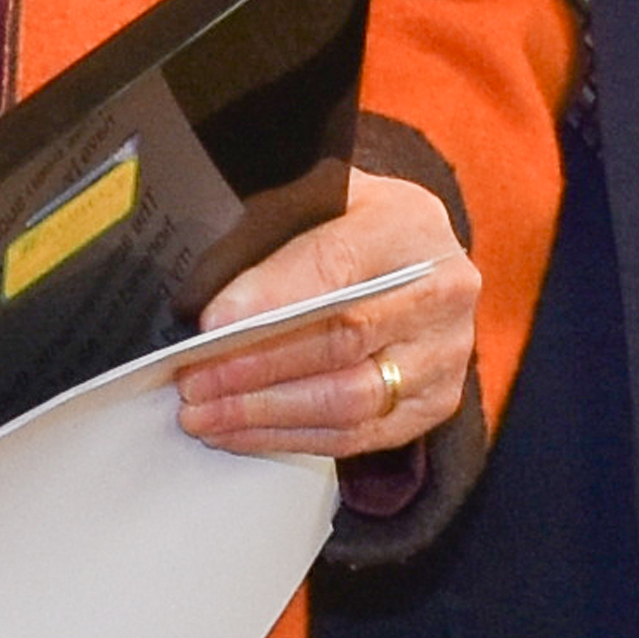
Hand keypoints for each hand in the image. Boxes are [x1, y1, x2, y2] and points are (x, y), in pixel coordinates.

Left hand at [174, 165, 474, 458]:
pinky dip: (290, 438)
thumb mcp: (313, 199)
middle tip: (194, 381)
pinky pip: (357, 435)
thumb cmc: (348, 224)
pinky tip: (241, 432)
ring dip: (266, 413)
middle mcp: (441, 291)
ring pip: (350, 400)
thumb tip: (206, 304)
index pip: (335, 264)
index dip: (271, 298)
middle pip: (343, 341)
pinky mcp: (435, 402)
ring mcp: (444, 354)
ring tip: (204, 414)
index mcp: (408, 223)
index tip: (212, 323)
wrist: (411, 254)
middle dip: (255, 367)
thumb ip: (268, 238)